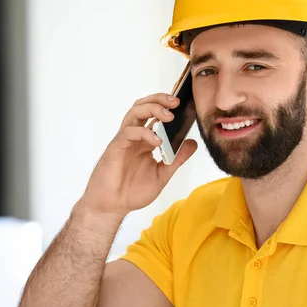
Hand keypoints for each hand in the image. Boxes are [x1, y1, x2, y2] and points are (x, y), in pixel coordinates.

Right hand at [79, 93, 196, 215]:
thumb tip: (193, 143)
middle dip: (160, 100)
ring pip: (135, 112)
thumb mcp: (162, 174)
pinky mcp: (116, 147)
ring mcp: (125, 140)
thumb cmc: (132, 192)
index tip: (185, 105)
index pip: (155, 116)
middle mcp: (135, 137)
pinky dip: (144, 133)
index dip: (167, 107)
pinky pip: (129, 132)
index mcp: (145, 141)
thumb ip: (177, 158)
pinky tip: (157, 141)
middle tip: (176, 102)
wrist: (112, 207)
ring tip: (169, 116)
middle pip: (144, 107)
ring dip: (152, 108)